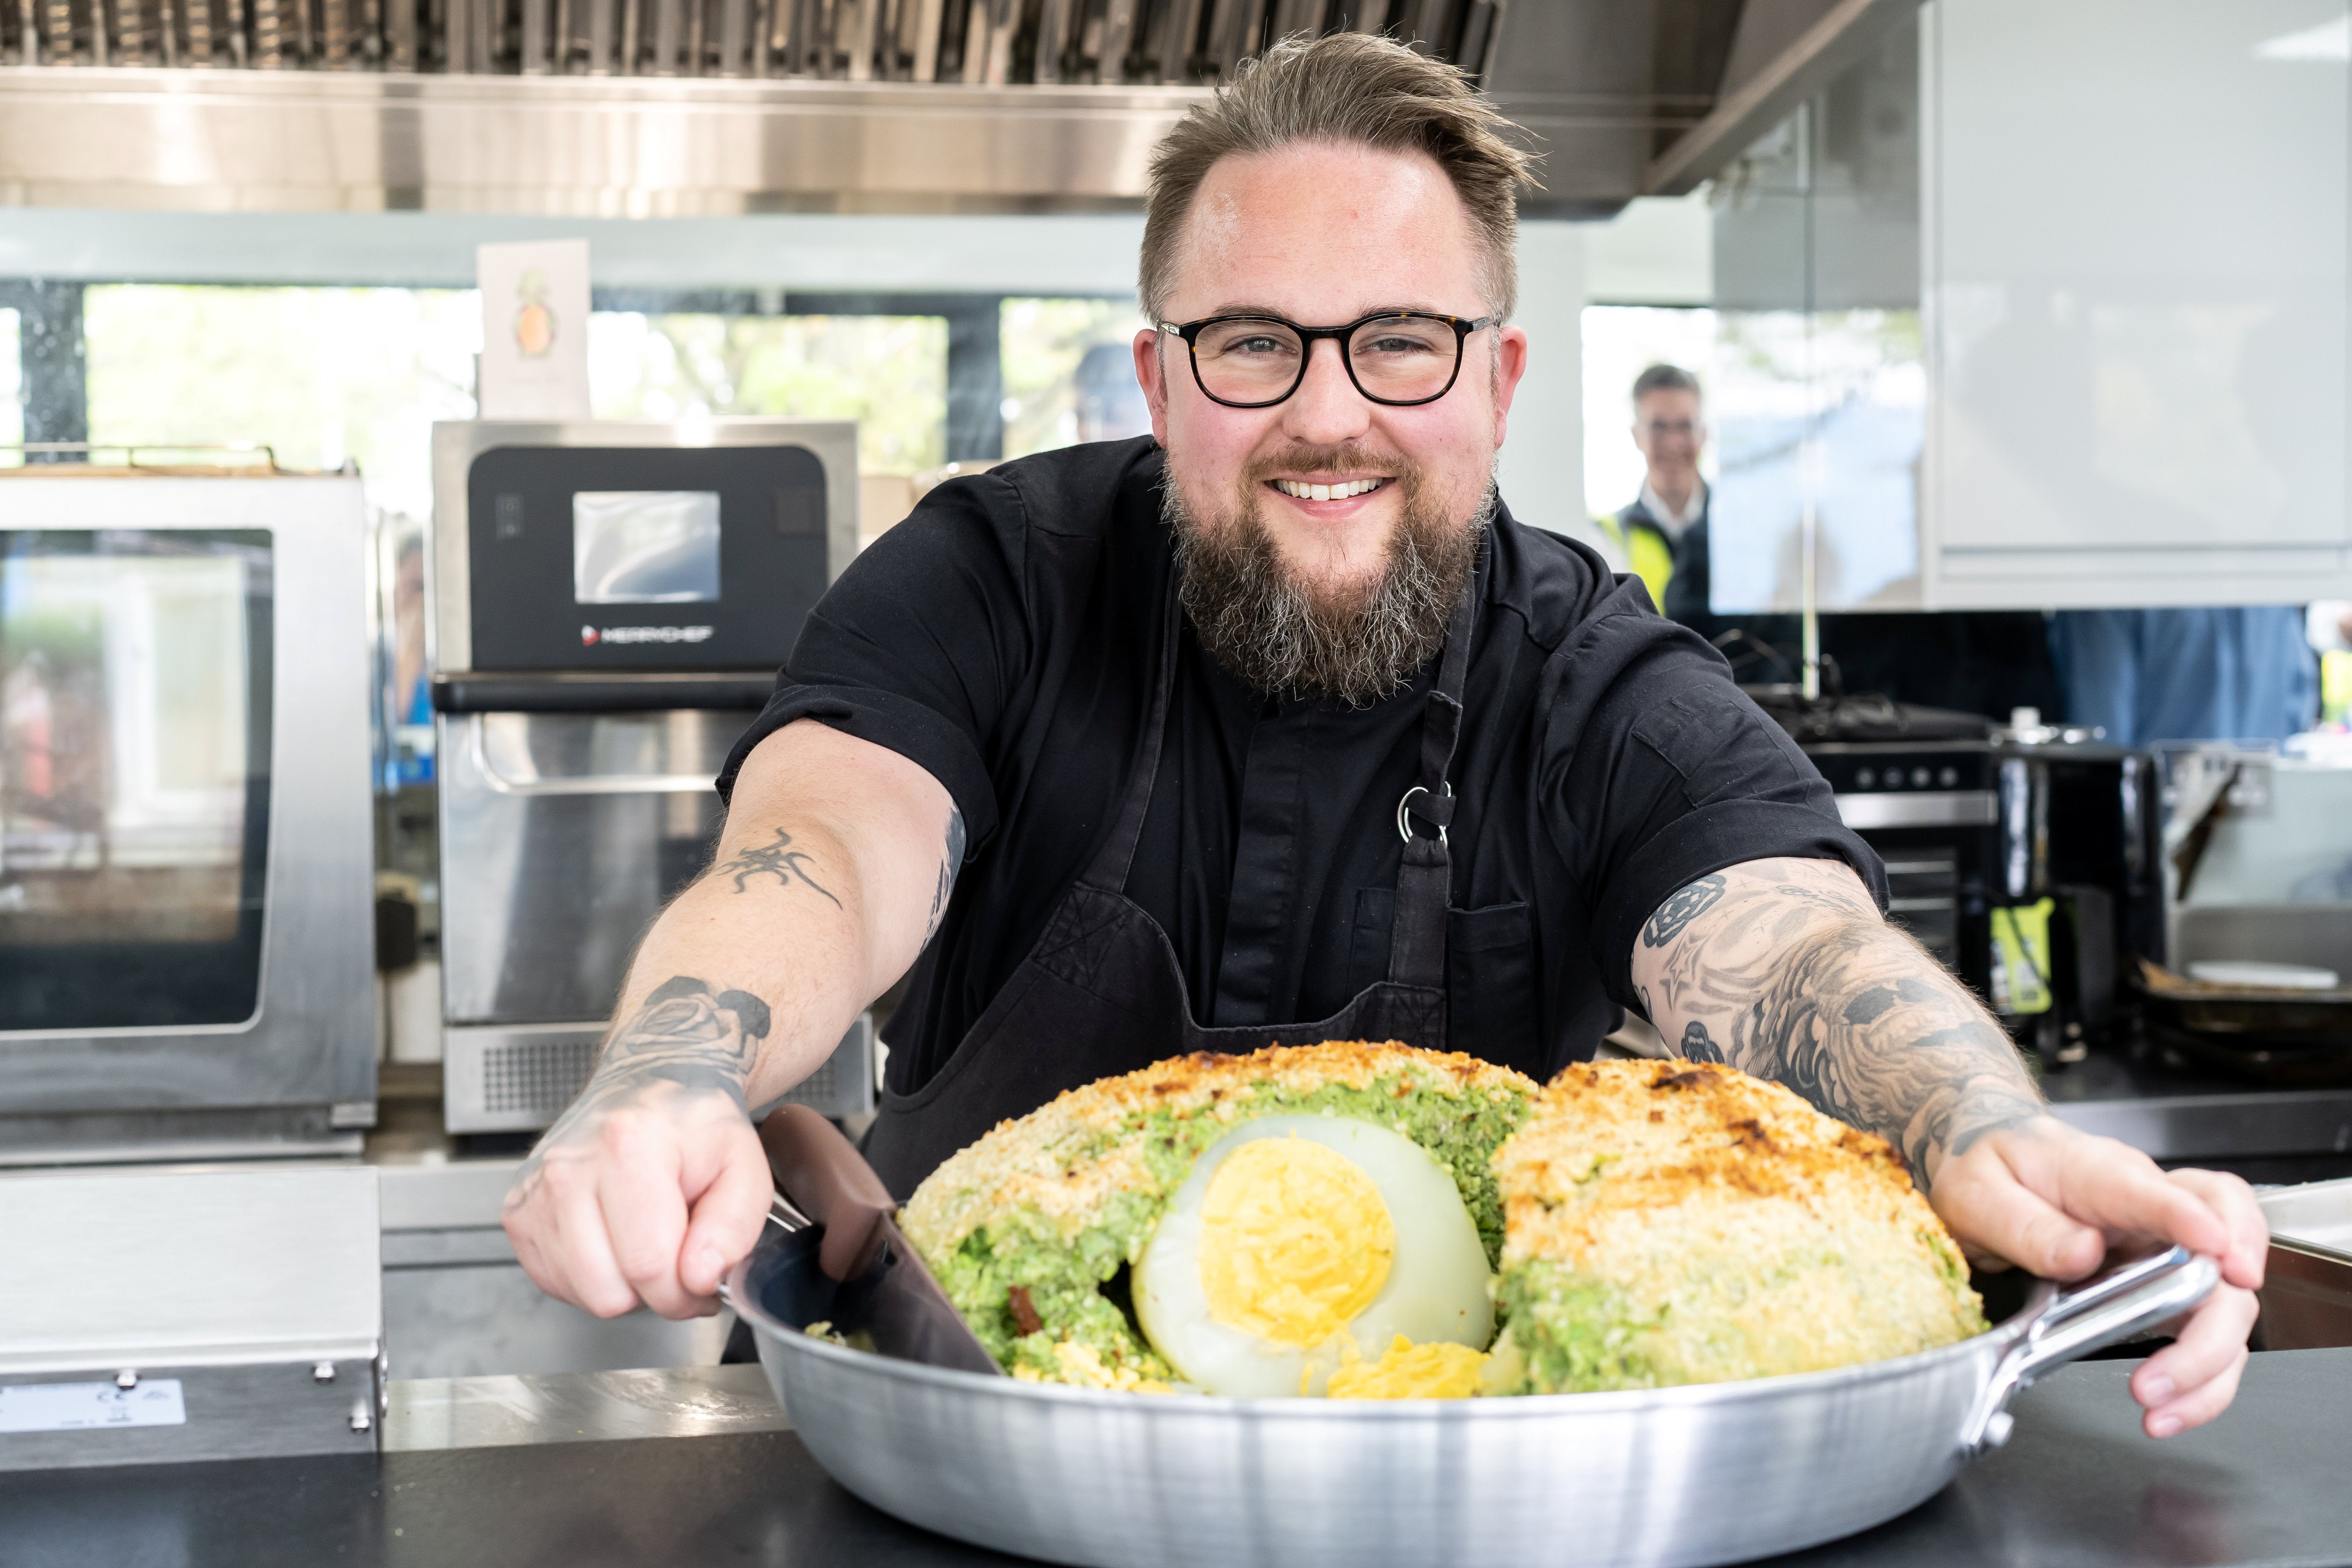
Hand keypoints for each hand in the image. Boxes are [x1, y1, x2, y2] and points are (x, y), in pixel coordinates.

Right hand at [502, 979, 779, 1320]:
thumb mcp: (745, 1165)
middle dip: (655, 1292)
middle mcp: (568, 1167)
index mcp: (627, 1146)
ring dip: (623, 1287)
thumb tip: (700, 1277)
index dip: (686, 1291)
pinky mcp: (518, 1215)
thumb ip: (735, 1226)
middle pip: (609, 1291)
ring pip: (582, 1295)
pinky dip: (592, 1277)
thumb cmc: (694, 1125)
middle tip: (677, 1254)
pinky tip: (615, 1239)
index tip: (703, 1274)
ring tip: (647, 1240)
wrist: (650, 1085)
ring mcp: (534, 1192)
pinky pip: (555, 1283)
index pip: (650, 1265)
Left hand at [1929, 1115, 2268, 1437]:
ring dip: (2208, 1361)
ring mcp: (2167, 1249)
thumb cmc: (1989, 1170)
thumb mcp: (1979, 1191)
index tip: (2221, 1254)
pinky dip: (2201, 1378)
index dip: (2196, 1221)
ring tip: (2159, 1403)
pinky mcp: (2168, 1287)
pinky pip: (2207, 1332)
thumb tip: (2080, 1253)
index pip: (2160, 1192)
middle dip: (2217, 1313)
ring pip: (2228, 1301)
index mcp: (2101, 1174)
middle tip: (2185, 1360)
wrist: (1986, 1165)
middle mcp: (2151, 1209)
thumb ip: (2025, 1223)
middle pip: (2222, 1249)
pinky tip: (2170, 1407)